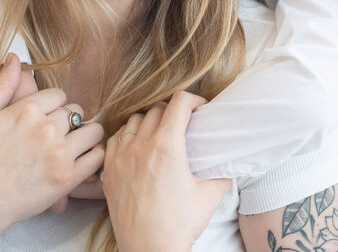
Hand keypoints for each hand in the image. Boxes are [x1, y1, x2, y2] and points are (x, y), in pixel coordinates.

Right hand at [0, 53, 104, 247]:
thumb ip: (2, 85)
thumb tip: (14, 58)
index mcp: (27, 110)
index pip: (59, 95)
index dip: (53, 106)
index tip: (46, 118)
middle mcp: (46, 128)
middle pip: (77, 111)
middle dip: (69, 120)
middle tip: (58, 134)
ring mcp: (59, 153)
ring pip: (93, 131)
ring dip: (85, 136)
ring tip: (74, 146)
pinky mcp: (68, 178)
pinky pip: (97, 157)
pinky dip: (93, 157)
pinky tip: (80, 161)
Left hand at [102, 92, 230, 250]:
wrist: (149, 250)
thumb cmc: (179, 225)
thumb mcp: (210, 196)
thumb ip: (221, 173)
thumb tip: (228, 163)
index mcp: (167, 146)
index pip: (179, 103)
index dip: (193, 100)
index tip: (200, 109)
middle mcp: (141, 146)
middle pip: (157, 108)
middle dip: (173, 111)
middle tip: (183, 124)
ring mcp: (121, 157)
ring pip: (134, 120)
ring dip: (149, 121)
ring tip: (160, 133)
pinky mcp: (110, 170)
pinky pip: (115, 138)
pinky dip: (128, 136)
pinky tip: (137, 146)